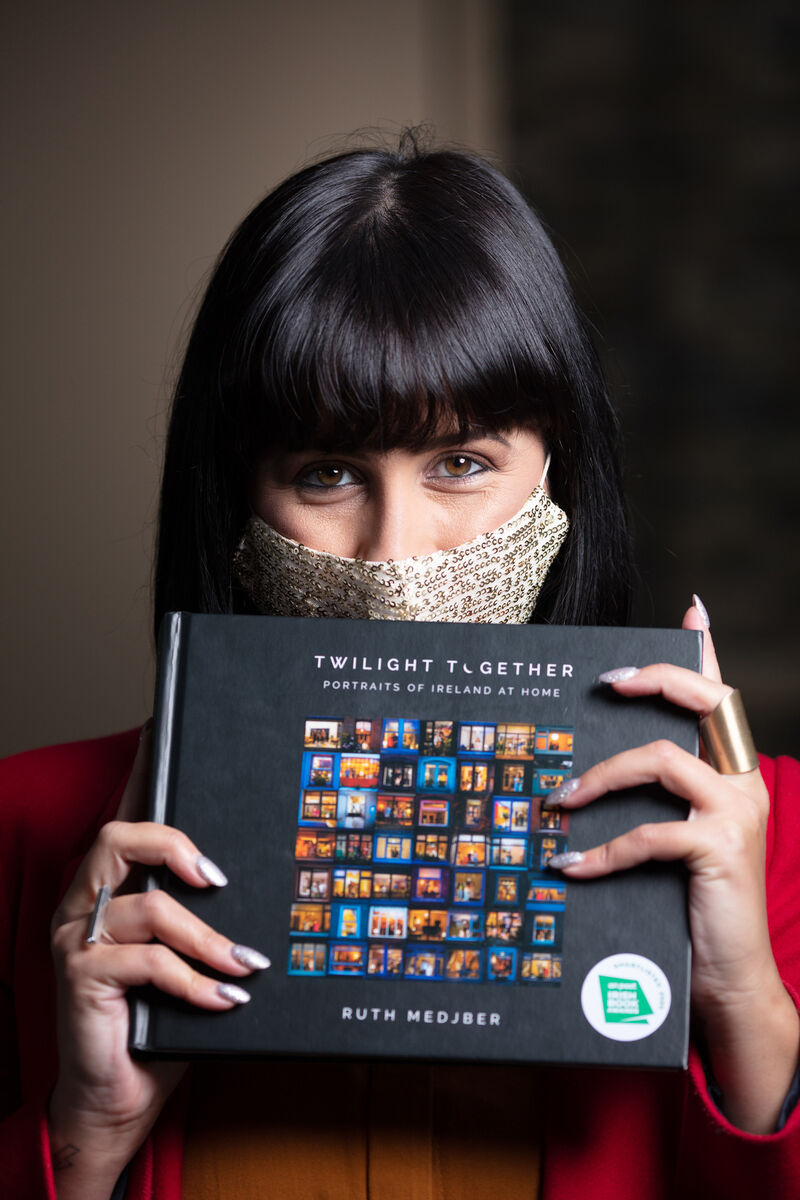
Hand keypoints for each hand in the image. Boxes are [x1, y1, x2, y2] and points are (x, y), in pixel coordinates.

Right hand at [47, 726, 269, 1198]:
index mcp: (111, 889)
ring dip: (207, 937)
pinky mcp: (79, 978)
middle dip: (174, 844)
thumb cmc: (159, 1022)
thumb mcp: (192, 960)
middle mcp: (85, 904)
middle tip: (218, 877)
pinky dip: (194, 981)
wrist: (117, 1099)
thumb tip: (274, 888)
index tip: (162, 729)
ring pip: (148, 907)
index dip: (142, 773)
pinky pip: (146, 964)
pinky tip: (224, 998)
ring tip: (245, 963)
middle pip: (117, 837)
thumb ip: (211, 920)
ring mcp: (76, 939)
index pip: (127, 820)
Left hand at [547, 599, 799, 1132]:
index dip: (708, 650)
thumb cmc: (691, 905)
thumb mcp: (675, 841)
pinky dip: (602, 850)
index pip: (721, 697)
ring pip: (663, 760)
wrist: (731, 979)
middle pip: (707, 701)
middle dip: (657, 678)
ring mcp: (736, 814)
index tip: (691, 607)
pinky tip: (570, 867)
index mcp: (734, 772)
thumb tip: (585, 772)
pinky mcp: (719, 851)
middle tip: (608, 681)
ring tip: (559, 798)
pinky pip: (648, 834)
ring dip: (602, 774)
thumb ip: (653, 800)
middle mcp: (744, 782)